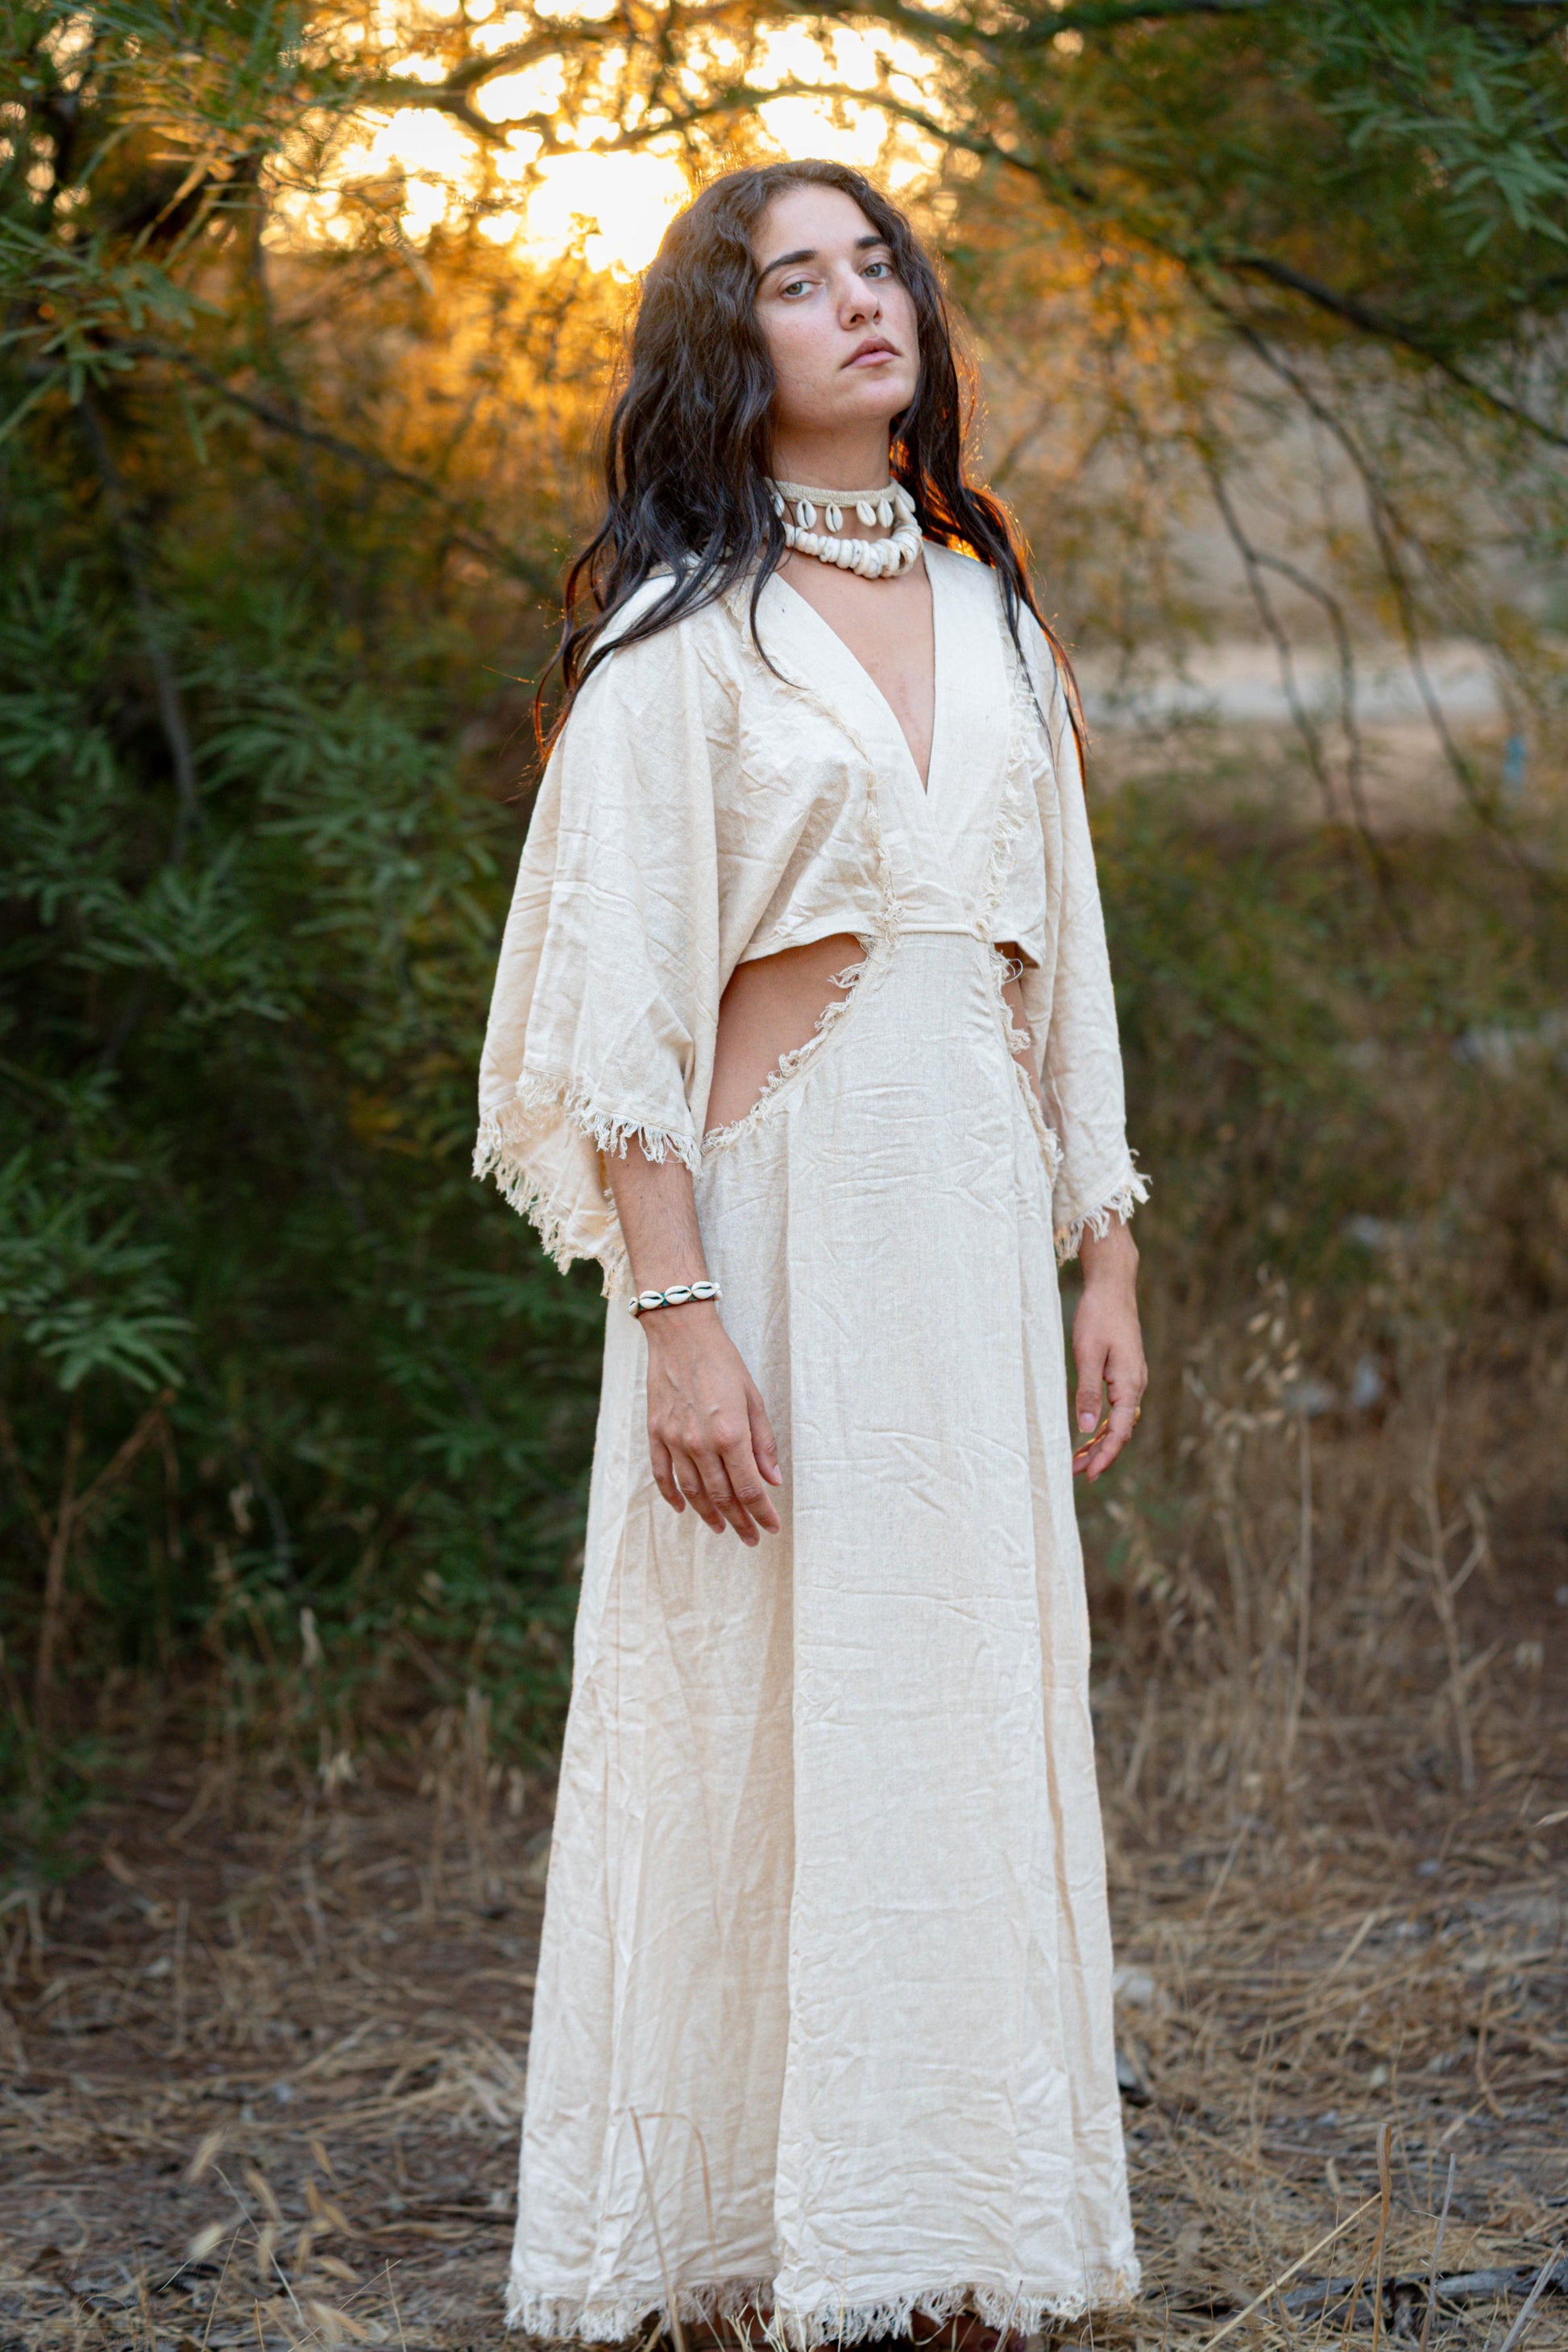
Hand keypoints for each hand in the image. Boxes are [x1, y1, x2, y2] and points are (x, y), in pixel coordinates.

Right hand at [642, 1303, 782, 1544]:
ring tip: (722, 1528)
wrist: (681, 1335)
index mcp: (731, 1434)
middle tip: (750, 1538)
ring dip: (709, 1515)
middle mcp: (701, 1443)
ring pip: (692, 1491)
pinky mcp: (655, 1433)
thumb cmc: (723, 1363)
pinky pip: (663, 1474)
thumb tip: (772, 1480)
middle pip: (722, 1496)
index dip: (761, 1513)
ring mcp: (674, 1440)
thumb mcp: (754, 1399)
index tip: (770, 1528)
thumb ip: (763, 1443)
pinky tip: (683, 1509)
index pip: (748, 1488)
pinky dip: (672, 1496)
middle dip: (740, 1521)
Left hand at [1071, 1218, 1146, 1481]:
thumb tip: (1084, 1429)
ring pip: (1118, 1420)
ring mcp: (1132, 1379)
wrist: (1113, 1286)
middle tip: (1077, 1474)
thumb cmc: (1098, 1316)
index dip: (1104, 1456)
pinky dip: (1102, 1422)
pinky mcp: (1125, 1372)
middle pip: (1121, 1431)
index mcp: (1130, 1383)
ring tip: (1077, 1459)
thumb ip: (1087, 1392)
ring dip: (1100, 1441)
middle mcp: (1136, 1385)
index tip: (1088, 1475)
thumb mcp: (1088, 1354)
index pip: (1119, 1431)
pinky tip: (1087, 1431)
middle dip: (1100, 1454)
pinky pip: (1116, 1406)